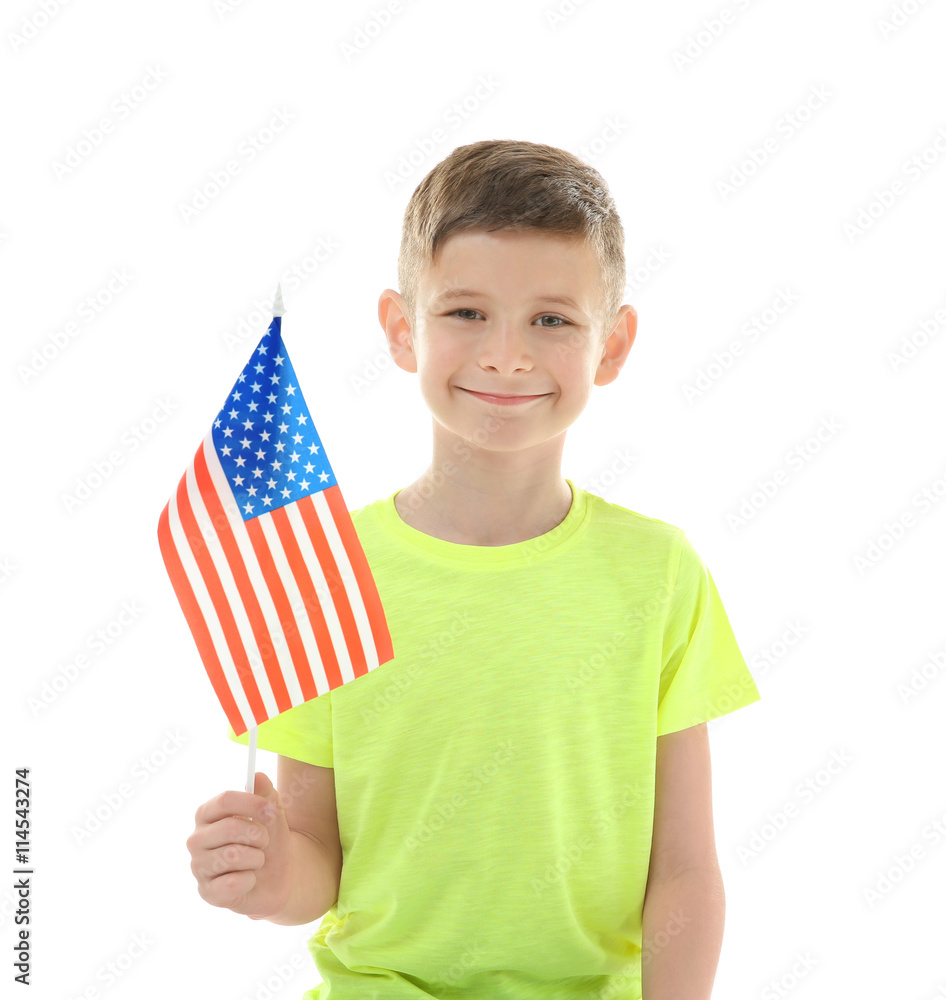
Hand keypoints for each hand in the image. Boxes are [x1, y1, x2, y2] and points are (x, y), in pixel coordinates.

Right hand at [186, 772, 292, 918]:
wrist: (277, 877)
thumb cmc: (268, 840)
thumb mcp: (272, 813)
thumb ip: (266, 792)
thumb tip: (258, 776)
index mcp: (207, 814)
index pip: (224, 800)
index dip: (251, 803)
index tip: (272, 810)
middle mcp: (197, 839)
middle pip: (229, 828)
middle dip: (258, 834)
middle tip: (265, 840)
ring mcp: (199, 867)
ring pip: (233, 856)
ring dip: (257, 858)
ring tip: (257, 860)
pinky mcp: (206, 892)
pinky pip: (232, 883)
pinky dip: (250, 880)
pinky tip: (248, 879)